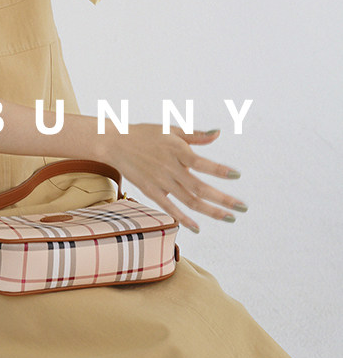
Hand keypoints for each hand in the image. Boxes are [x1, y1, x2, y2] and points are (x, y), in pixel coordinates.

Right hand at [102, 125, 245, 232]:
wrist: (115, 143)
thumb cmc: (145, 134)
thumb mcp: (171, 130)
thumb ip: (195, 135)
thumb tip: (218, 133)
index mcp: (177, 150)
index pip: (203, 163)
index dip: (220, 170)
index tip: (237, 175)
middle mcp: (170, 168)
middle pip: (200, 188)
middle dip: (223, 199)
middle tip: (243, 208)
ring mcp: (160, 181)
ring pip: (189, 201)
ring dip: (210, 211)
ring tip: (229, 218)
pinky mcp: (151, 191)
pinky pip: (169, 208)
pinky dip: (183, 219)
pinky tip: (198, 227)